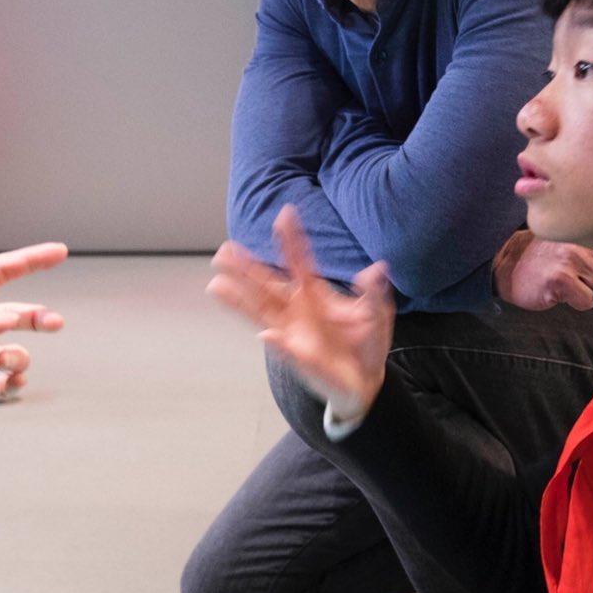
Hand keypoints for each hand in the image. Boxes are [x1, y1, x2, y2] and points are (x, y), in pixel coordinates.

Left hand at [0, 242, 68, 398]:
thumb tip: (8, 320)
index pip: (0, 272)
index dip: (31, 260)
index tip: (61, 251)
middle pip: (12, 315)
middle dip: (36, 319)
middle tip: (56, 323)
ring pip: (7, 353)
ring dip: (17, 358)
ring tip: (9, 364)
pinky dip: (5, 384)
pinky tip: (9, 382)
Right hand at [208, 205, 392, 419]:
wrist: (366, 379)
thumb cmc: (367, 342)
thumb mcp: (377, 314)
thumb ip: (373, 293)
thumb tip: (376, 269)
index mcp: (315, 293)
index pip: (298, 261)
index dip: (291, 239)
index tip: (285, 214)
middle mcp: (296, 309)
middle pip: (266, 285)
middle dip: (245, 268)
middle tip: (224, 250)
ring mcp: (292, 332)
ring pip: (260, 312)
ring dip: (239, 300)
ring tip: (216, 285)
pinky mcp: (299, 357)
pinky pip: (287, 348)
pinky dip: (278, 342)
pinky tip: (265, 334)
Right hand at [493, 229, 592, 310]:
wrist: (505, 263)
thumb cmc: (538, 258)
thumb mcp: (568, 243)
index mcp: (584, 233)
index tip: (592, 270)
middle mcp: (580, 244)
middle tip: (576, 280)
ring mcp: (570, 261)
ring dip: (587, 293)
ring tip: (567, 285)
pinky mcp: (560, 279)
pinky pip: (587, 301)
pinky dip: (577, 303)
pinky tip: (560, 293)